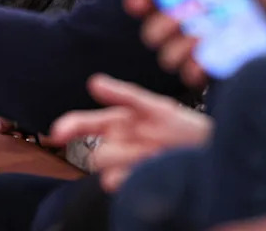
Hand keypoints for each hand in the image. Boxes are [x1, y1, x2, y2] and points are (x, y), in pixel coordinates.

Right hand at [50, 74, 212, 191]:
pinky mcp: (136, 182)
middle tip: (146, 146)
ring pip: (107, 168)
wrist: (209, 152)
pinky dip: (129, 179)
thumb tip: (93, 82)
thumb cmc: (182, 127)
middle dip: (118, 150)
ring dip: (127, 162)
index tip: (57, 134)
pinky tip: (148, 170)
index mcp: (116, 122)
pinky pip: (119, 183)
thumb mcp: (156, 107)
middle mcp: (117, 144)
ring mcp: (126, 165)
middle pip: (96, 153)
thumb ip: (124, 95)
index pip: (83, 125)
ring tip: (154, 155)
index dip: (68, 127)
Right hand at [126, 0, 265, 85]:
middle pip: (151, 28)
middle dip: (157, 21)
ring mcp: (202, 48)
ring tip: (197, 32)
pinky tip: (205, 52)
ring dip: (174, 42)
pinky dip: (192, 64)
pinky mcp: (216, 69)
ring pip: (164, 52)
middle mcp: (192, 21)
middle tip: (179, 12)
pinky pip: (189, 74)